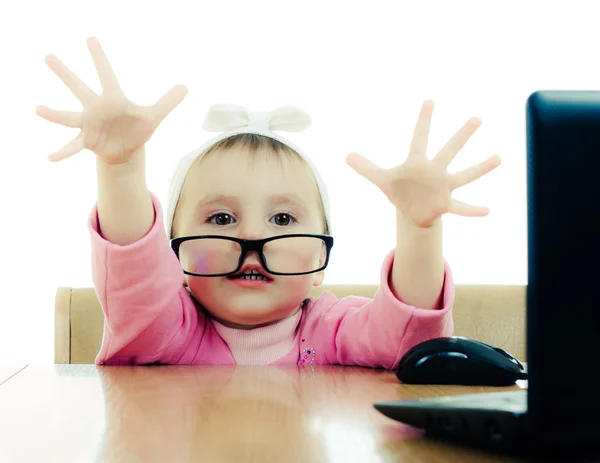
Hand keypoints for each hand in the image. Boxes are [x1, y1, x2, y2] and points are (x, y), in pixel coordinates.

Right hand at [36, 37, 187, 163]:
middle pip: (79, 87)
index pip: (107, 74)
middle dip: (65, 73)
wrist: (126, 149)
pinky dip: (62, 152)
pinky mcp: (86, 140)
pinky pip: (72, 146)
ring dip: (53, 114)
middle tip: (49, 56)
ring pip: (68, 116)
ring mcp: (88, 124)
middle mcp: (96, 108)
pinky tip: (50, 157)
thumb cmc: (137, 129)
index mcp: (113, 99)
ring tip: (38, 109)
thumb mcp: (154, 116)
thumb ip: (168, 102)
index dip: (100, 58)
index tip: (90, 39)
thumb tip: (185, 87)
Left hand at [346, 100, 500, 227]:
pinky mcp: (446, 204)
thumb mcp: (380, 180)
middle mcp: (435, 171)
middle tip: (477, 118)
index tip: (429, 101)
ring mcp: (443, 187)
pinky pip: (462, 207)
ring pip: (464, 175)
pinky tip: (488, 210)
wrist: (412, 211)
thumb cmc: (399, 191)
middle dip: (461, 136)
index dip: (422, 121)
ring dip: (480, 168)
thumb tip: (346, 155)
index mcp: (417, 163)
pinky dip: (473, 210)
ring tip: (498, 158)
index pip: (419, 138)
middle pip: (448, 150)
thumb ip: (366, 167)